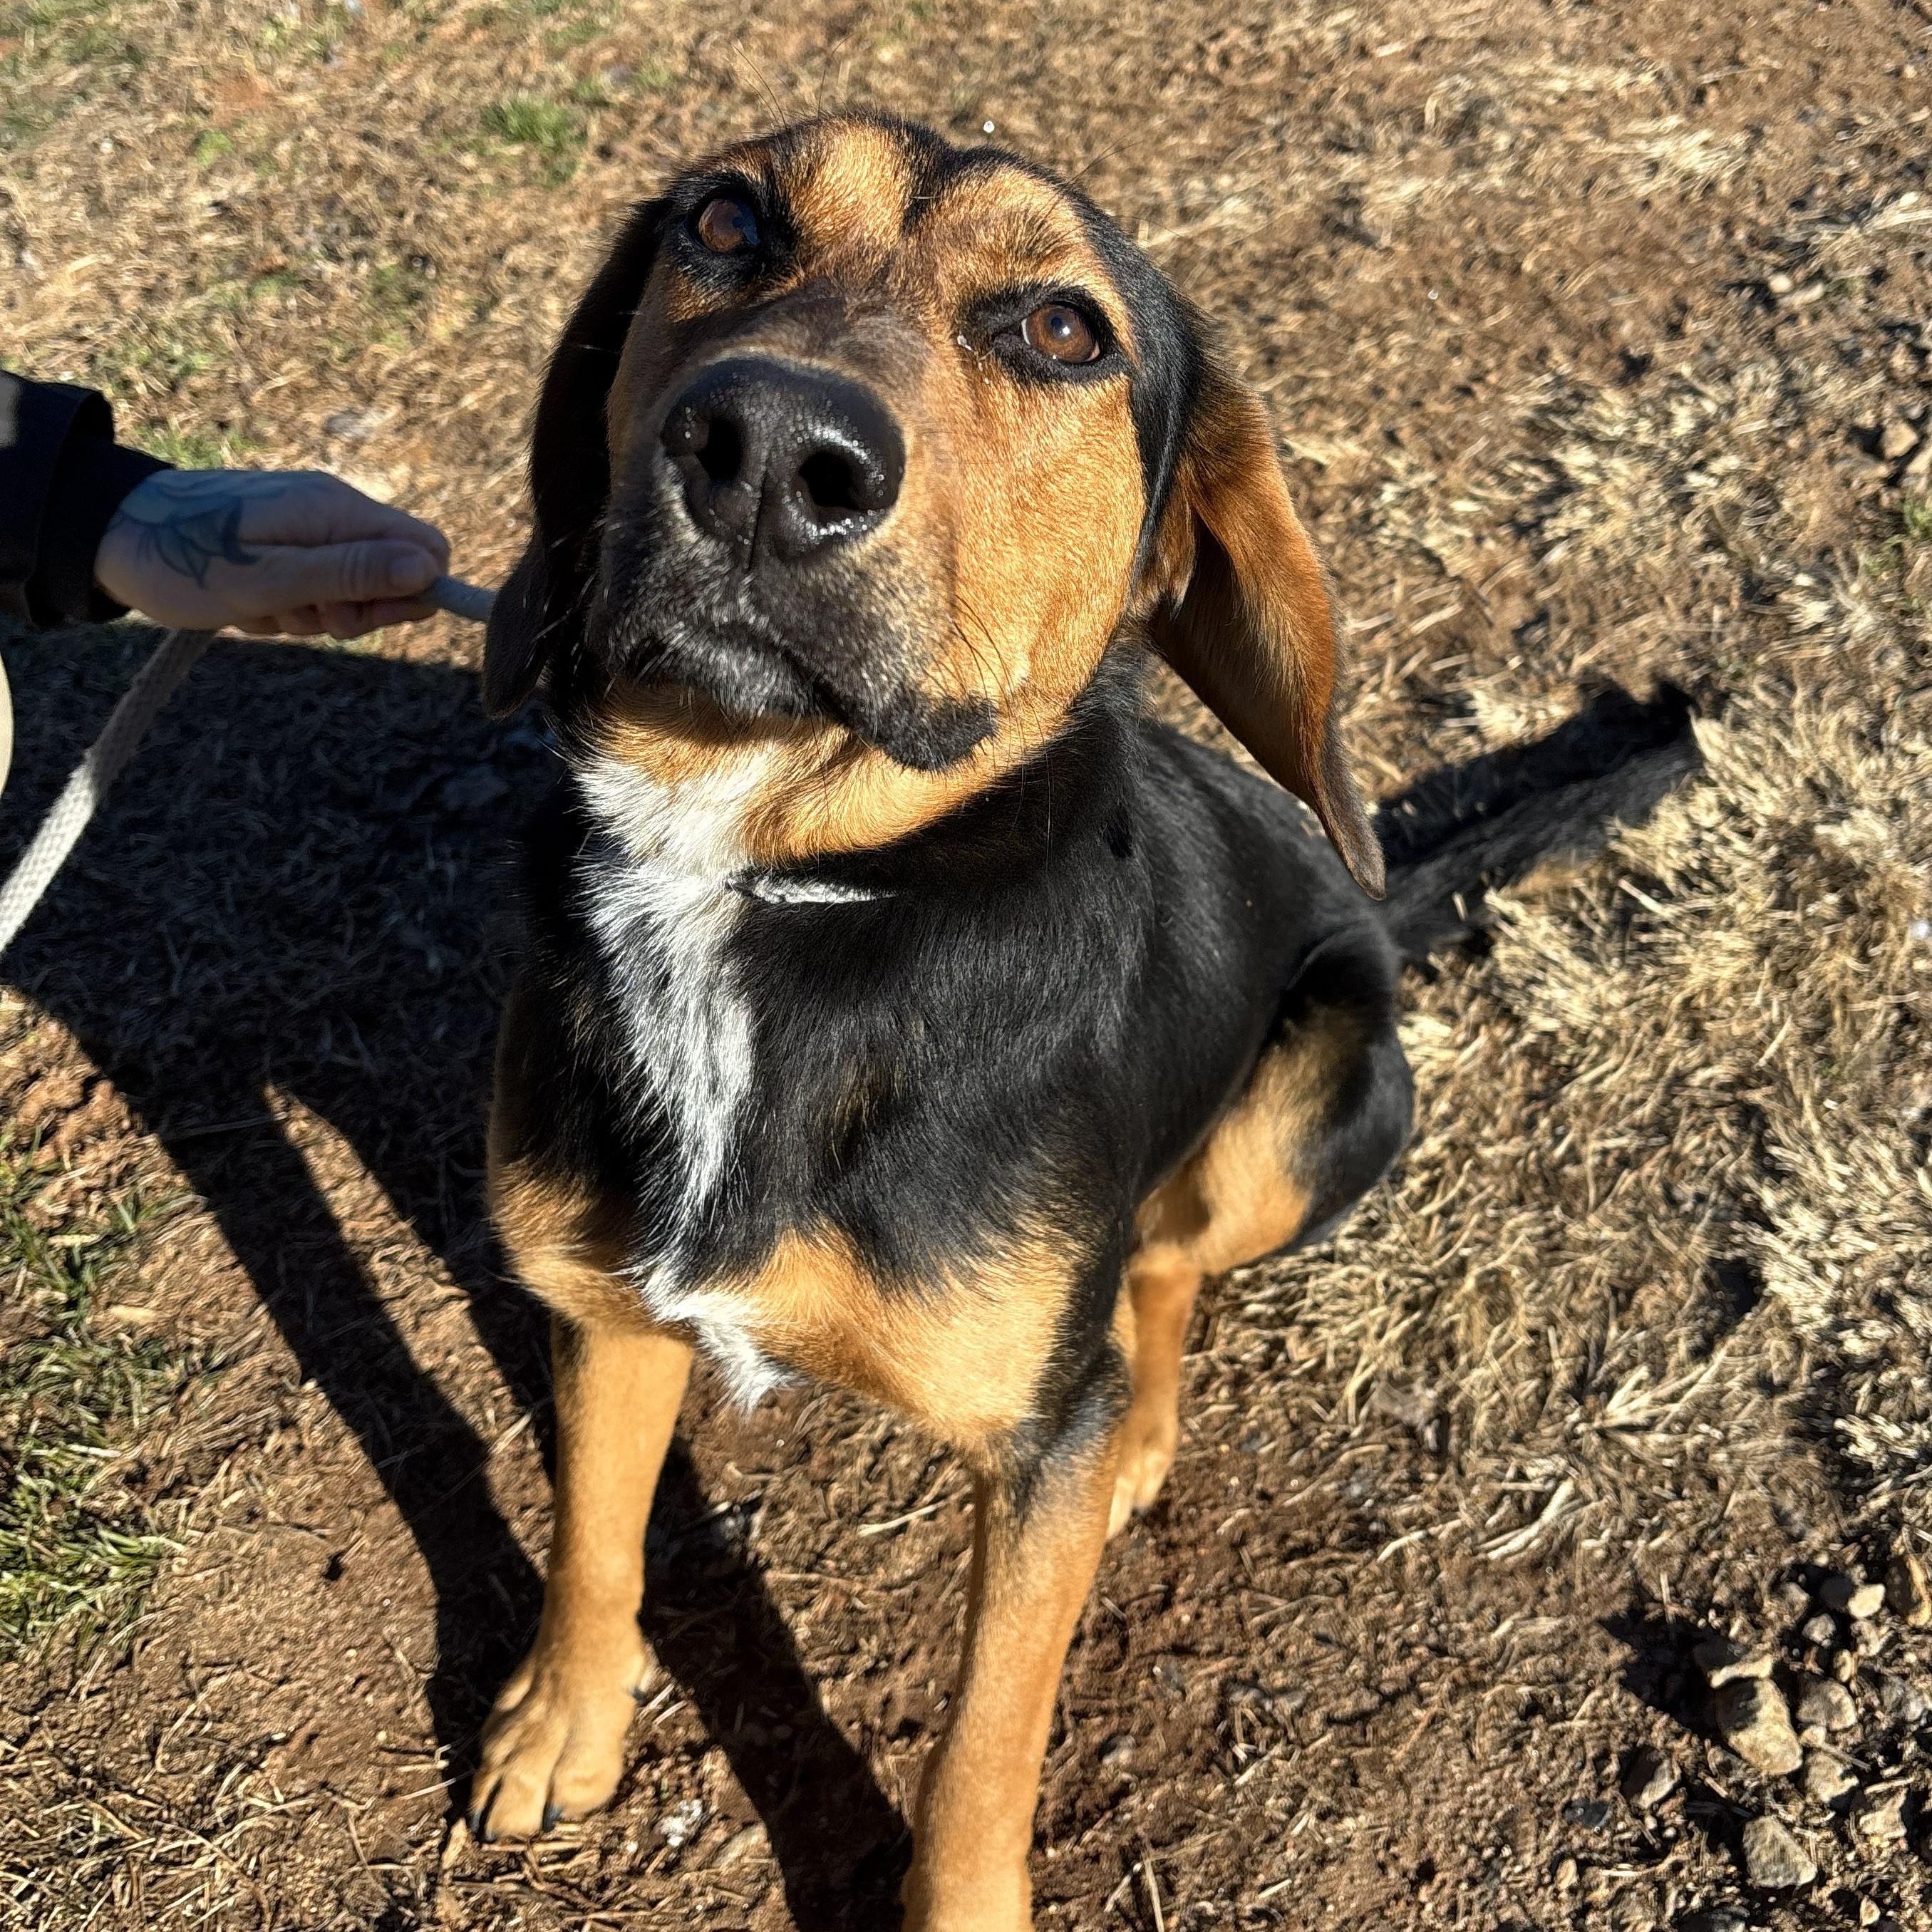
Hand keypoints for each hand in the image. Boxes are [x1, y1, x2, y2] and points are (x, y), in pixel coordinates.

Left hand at [94, 469, 451, 638]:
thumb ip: (353, 573)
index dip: (412, 593)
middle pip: (394, 576)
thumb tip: (431, 570)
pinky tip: (251, 604)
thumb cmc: (186, 561)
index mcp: (336, 510)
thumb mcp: (273, 580)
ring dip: (316, 614)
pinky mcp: (287, 544)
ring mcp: (309, 528)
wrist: (110, 535)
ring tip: (264, 608)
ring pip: (354, 591)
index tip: (357, 615)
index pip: (428, 549)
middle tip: (300, 614)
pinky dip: (290, 607)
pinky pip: (317, 589)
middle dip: (356, 611)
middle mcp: (332, 512)